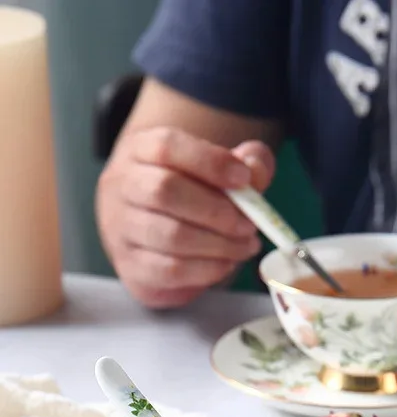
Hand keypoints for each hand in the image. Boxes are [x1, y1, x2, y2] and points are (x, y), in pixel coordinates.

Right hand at [96, 128, 275, 307]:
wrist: (155, 235)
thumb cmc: (193, 195)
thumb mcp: (220, 171)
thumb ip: (246, 163)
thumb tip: (255, 168)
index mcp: (141, 150)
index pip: (166, 146)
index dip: (210, 162)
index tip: (244, 177)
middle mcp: (122, 185)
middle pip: (165, 191)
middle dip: (217, 211)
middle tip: (250, 224)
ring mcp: (121, 228)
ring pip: (171, 235)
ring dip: (220, 244)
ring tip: (246, 246)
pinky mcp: (130, 266)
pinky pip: (171, 270)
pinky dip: (208, 269)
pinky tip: (227, 263)